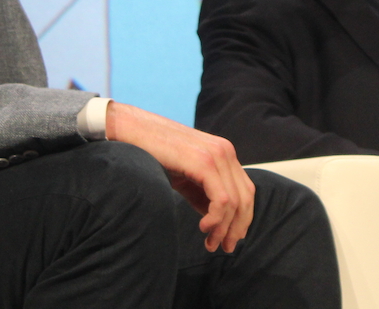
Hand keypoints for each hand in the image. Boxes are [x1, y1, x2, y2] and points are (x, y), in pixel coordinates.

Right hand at [105, 101, 253, 252]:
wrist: (132, 131)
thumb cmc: (156, 154)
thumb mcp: (187, 179)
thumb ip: (204, 196)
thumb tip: (219, 222)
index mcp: (224, 154)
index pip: (246, 191)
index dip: (242, 219)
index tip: (230, 240)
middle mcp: (226, 152)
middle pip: (246, 198)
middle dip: (236, 228)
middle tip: (223, 248)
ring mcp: (217, 155)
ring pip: (236, 202)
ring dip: (225, 228)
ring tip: (210, 243)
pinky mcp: (204, 162)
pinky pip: (223, 199)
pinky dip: (216, 219)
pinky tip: (203, 228)